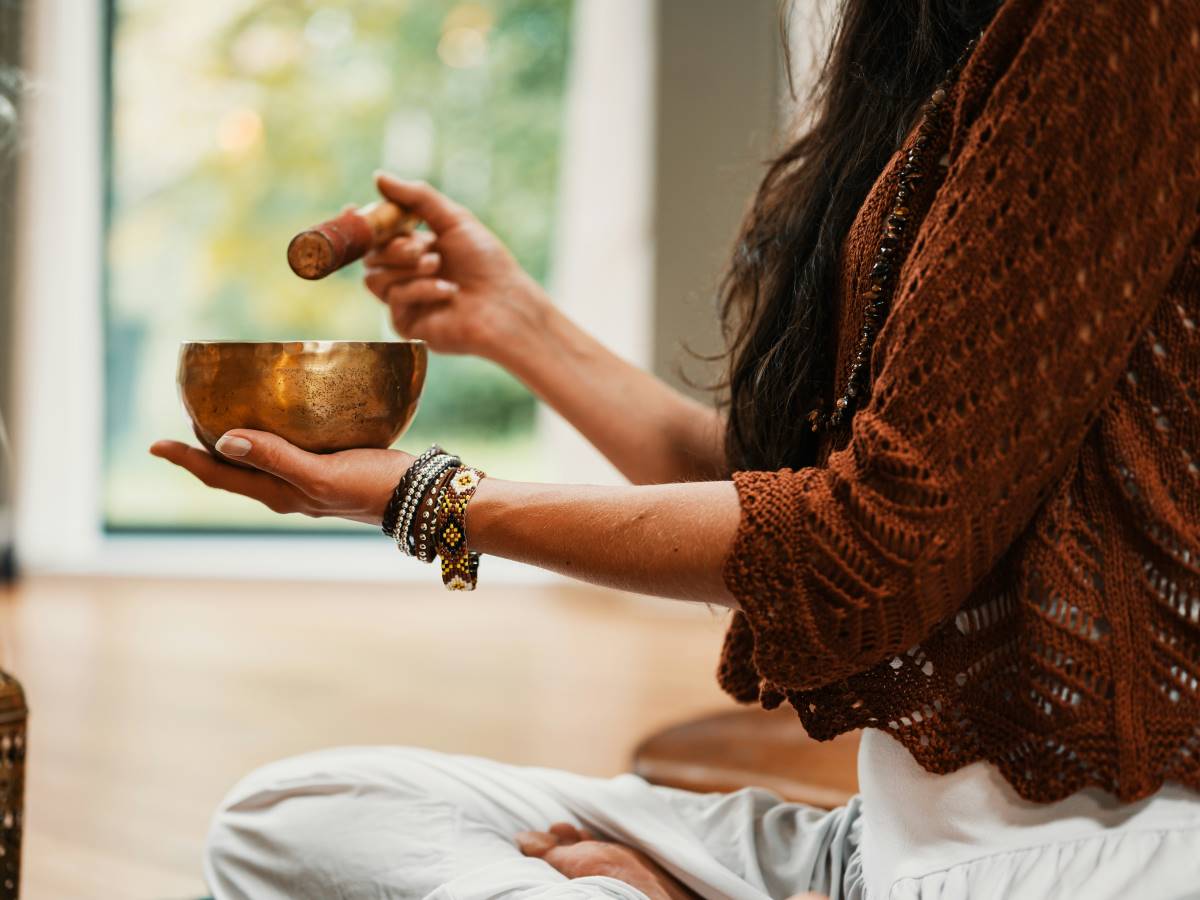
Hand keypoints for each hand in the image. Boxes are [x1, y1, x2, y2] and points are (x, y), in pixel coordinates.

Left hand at [149, 431, 412, 526]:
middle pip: (233, 471)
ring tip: (219, 417)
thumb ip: (276, 457)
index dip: (186, 459)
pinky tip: (279, 417)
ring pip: (258, 461)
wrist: (423, 497)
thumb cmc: (375, 487)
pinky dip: (269, 435)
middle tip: (183, 420)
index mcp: (280, 494)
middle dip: (203, 450)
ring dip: (234, 442)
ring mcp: (309, 481)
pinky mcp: (331, 467)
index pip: (219, 476)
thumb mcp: (322, 474)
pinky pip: (285, 451)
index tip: (155, 444)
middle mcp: (288, 490)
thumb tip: (224, 440)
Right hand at [364, 171, 552, 366]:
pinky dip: (420, 289)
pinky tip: (448, 290)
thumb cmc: (487, 263)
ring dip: (406, 267)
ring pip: (375, 278)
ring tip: (437, 265)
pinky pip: (393, 299)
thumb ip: (417, 198)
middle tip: (423, 246)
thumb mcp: (453, 220)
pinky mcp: (407, 325)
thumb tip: (379, 176)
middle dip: (394, 246)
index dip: (363, 224)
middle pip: (371, 255)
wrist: (506, 304)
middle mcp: (407, 275)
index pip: (378, 236)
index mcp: (416, 249)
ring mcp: (405, 301)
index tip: (352, 208)